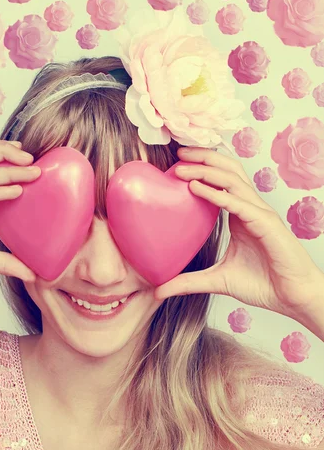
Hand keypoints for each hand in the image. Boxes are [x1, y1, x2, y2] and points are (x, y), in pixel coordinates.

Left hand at [154, 147, 323, 319]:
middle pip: (227, 170)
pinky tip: (195, 188)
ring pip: (232, 180)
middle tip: (177, 152)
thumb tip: (158, 290)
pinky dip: (216, 193)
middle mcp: (251, 208)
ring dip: (205, 170)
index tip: (176, 164)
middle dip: (203, 157)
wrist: (292, 298)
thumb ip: (188, 281)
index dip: (201, 168)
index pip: (221, 181)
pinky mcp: (266, 224)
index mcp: (241, 214)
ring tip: (180, 166)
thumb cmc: (263, 285)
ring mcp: (260, 213)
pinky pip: (238, 203)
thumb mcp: (217, 280)